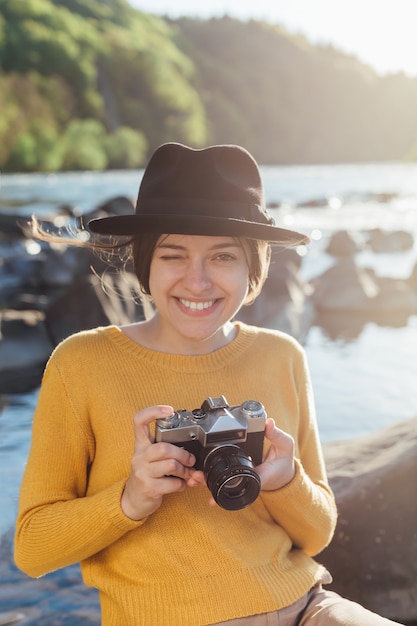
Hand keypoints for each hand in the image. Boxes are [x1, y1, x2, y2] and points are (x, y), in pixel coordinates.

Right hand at [121, 405, 195, 520]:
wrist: (133, 500)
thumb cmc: (147, 475)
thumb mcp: (153, 460)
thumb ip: (172, 454)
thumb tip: (195, 460)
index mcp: (141, 445)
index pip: (139, 421)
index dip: (153, 411)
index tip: (168, 410)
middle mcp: (139, 456)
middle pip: (164, 447)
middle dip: (183, 454)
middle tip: (190, 460)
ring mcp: (142, 472)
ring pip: (170, 465)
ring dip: (184, 470)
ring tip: (186, 474)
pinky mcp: (148, 488)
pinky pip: (172, 483)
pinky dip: (181, 484)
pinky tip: (179, 485)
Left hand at [186, 419, 295, 504]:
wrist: (285, 474)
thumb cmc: (284, 462)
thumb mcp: (285, 446)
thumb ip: (276, 434)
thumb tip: (268, 423)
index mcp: (259, 476)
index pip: (239, 482)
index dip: (223, 487)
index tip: (210, 490)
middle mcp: (248, 482)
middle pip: (225, 486)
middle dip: (209, 484)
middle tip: (195, 478)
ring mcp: (242, 482)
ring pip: (222, 486)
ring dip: (207, 483)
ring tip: (193, 478)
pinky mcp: (239, 479)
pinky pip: (223, 481)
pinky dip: (211, 480)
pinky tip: (199, 477)